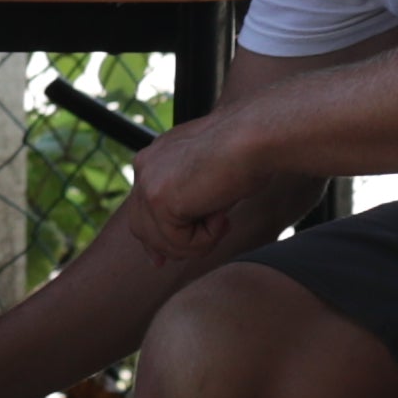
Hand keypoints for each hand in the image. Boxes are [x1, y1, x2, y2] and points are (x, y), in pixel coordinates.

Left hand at [121, 122, 249, 267]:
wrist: (256, 136)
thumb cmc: (248, 153)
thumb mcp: (209, 179)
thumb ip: (188, 201)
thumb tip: (176, 237)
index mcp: (155, 157)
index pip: (141, 208)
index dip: (154, 238)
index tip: (160, 262)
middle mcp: (144, 165)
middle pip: (141, 229)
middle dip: (172, 247)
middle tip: (210, 240)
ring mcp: (148, 182)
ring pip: (163, 242)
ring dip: (198, 243)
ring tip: (224, 220)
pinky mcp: (159, 199)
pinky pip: (179, 243)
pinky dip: (206, 239)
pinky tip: (222, 216)